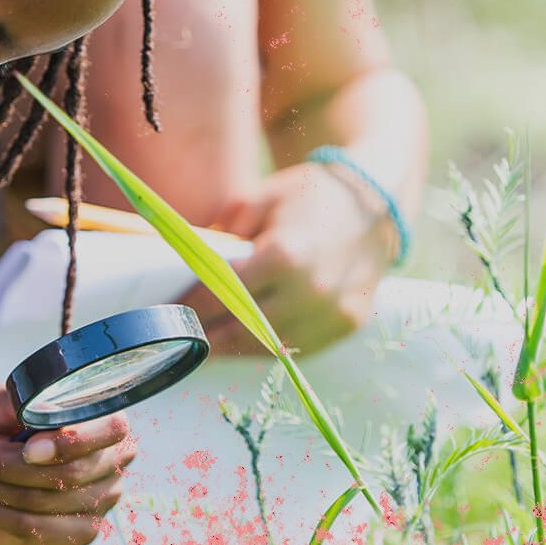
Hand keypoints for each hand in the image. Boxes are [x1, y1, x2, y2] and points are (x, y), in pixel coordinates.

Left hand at [0, 387, 134, 544]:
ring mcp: (97, 504)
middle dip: (8, 464)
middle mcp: (109, 464)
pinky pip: (34, 528)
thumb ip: (18, 399)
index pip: (111, 430)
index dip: (71, 442)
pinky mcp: (76, 535)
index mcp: (103, 421)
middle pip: (71, 473)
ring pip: (45, 501)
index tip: (28, 448)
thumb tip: (34, 404)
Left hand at [178, 162, 392, 356]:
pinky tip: (243, 341)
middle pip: (242, 328)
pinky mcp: (347, 325)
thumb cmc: (311, 196)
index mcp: (286, 255)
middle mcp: (311, 291)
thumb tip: (193, 262)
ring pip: (268, 346)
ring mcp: (333, 313)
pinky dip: (266, 347)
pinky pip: (298, 347)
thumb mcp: (261, 199)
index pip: (223, 294)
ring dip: (233, 348)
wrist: (376, 205)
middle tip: (179, 337)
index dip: (192, 308)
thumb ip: (225, 231)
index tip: (169, 312)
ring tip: (204, 344)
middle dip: (205, 335)